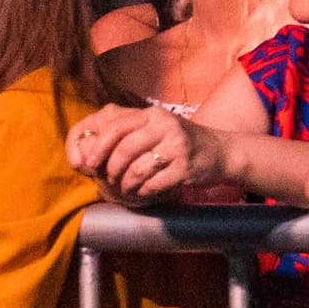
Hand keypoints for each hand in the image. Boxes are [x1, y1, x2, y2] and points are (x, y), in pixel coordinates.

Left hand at [66, 105, 203, 205]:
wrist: (220, 152)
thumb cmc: (178, 144)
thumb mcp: (155, 129)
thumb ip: (126, 133)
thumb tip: (88, 150)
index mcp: (151, 115)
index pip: (115, 126)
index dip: (98, 147)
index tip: (89, 165)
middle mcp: (165, 125)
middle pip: (124, 148)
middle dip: (111, 169)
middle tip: (109, 181)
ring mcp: (177, 145)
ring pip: (138, 168)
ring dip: (126, 184)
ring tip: (126, 189)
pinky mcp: (186, 166)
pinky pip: (154, 183)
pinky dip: (144, 192)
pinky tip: (144, 192)